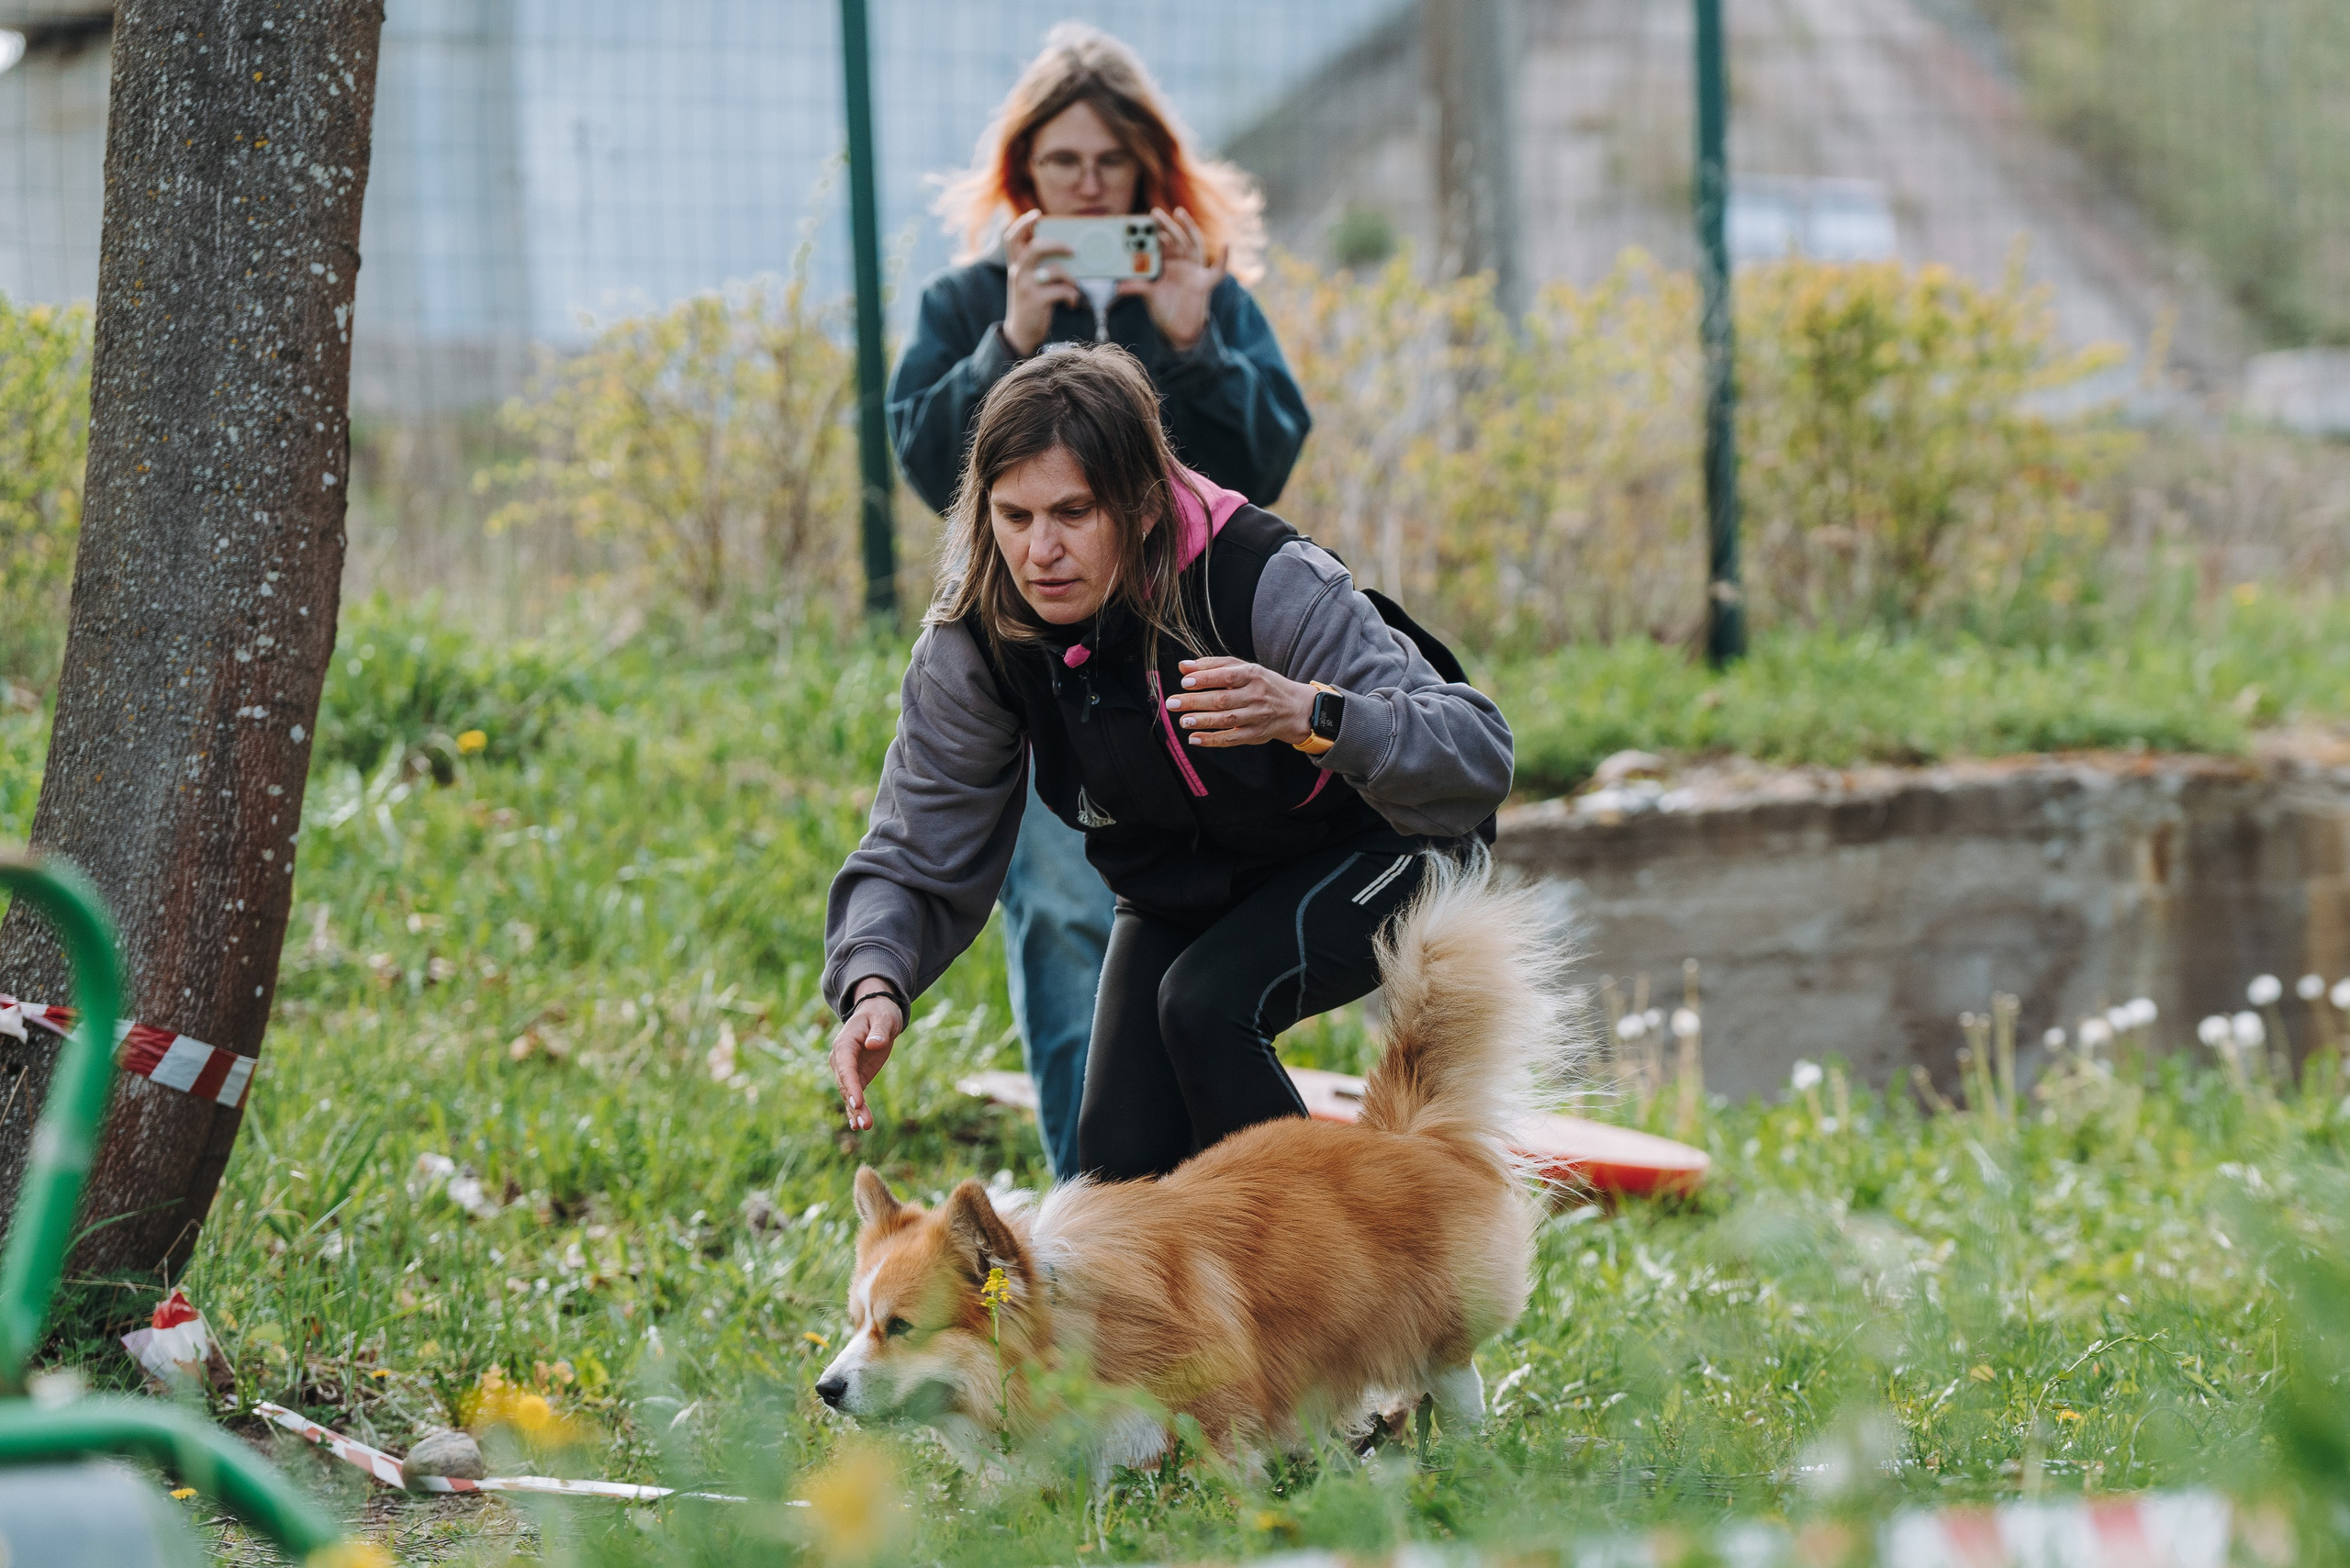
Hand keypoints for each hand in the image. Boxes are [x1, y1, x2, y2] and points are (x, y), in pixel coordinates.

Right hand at [829, 988, 904, 1131]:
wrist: (877, 1013)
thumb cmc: (881, 1014)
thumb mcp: (884, 1019)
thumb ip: (879, 1031)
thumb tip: (873, 1044)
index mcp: (844, 1044)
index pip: (845, 1067)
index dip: (851, 1086)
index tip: (857, 1103)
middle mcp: (840, 1059)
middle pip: (846, 1085)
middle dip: (854, 1105)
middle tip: (865, 1124)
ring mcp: (847, 1069)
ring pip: (849, 1093)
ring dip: (856, 1111)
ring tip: (865, 1127)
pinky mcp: (857, 1076)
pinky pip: (855, 1095)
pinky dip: (856, 1109)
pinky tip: (859, 1125)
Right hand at [1002, 210, 1078, 355]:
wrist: (1020, 333)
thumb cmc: (1031, 303)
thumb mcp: (1028, 281)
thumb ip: (1037, 265)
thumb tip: (1064, 250)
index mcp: (1015, 265)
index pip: (1012, 237)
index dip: (1023, 223)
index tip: (1037, 214)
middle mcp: (1017, 272)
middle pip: (1035, 247)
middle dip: (1057, 244)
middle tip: (1073, 250)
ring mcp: (1026, 286)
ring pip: (1055, 270)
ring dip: (1071, 278)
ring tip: (1074, 287)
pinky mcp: (1037, 301)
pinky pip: (1062, 291)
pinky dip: (1072, 296)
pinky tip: (1072, 303)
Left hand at [1116, 206, 1223, 351]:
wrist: (1178, 329)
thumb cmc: (1164, 309)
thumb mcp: (1149, 296)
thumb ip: (1136, 288)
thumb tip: (1118, 287)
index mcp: (1167, 264)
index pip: (1160, 243)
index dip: (1152, 232)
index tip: (1141, 221)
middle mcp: (1181, 263)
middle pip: (1175, 238)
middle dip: (1166, 225)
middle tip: (1154, 212)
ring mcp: (1194, 271)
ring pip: (1193, 245)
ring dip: (1188, 228)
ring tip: (1180, 213)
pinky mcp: (1205, 283)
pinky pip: (1218, 271)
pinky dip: (1224, 259)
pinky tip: (1227, 245)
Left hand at [1162, 656, 1316, 747]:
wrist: (1295, 708)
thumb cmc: (1262, 684)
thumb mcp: (1243, 669)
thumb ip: (1213, 666)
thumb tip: (1183, 666)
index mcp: (1252, 675)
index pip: (1226, 676)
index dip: (1205, 679)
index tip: (1185, 682)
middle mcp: (1256, 695)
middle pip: (1223, 699)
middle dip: (1195, 701)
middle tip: (1172, 703)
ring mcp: (1257, 717)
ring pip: (1226, 720)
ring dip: (1202, 721)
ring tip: (1182, 721)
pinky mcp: (1255, 735)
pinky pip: (1231, 739)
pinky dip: (1212, 740)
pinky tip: (1194, 738)